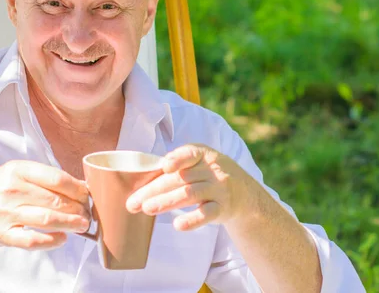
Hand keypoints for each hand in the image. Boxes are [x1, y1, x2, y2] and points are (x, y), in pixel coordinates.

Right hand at [0, 160, 89, 249]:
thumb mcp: (17, 174)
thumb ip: (45, 178)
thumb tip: (81, 186)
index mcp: (17, 170)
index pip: (57, 178)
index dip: (77, 188)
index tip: (87, 194)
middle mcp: (11, 190)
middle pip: (55, 200)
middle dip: (78, 207)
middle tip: (88, 213)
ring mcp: (5, 213)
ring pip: (47, 219)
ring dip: (70, 223)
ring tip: (82, 225)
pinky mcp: (2, 234)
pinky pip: (31, 240)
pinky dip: (51, 241)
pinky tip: (62, 238)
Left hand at [126, 144, 251, 230]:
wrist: (244, 193)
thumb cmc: (209, 175)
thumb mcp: (199, 163)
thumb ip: (176, 166)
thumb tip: (141, 178)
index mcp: (203, 155)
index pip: (190, 154)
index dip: (177, 159)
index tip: (164, 166)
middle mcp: (213, 170)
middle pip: (181, 179)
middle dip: (155, 190)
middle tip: (134, 202)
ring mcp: (219, 189)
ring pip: (191, 195)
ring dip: (167, 202)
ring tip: (147, 209)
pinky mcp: (223, 208)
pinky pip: (207, 214)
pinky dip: (193, 220)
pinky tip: (178, 225)